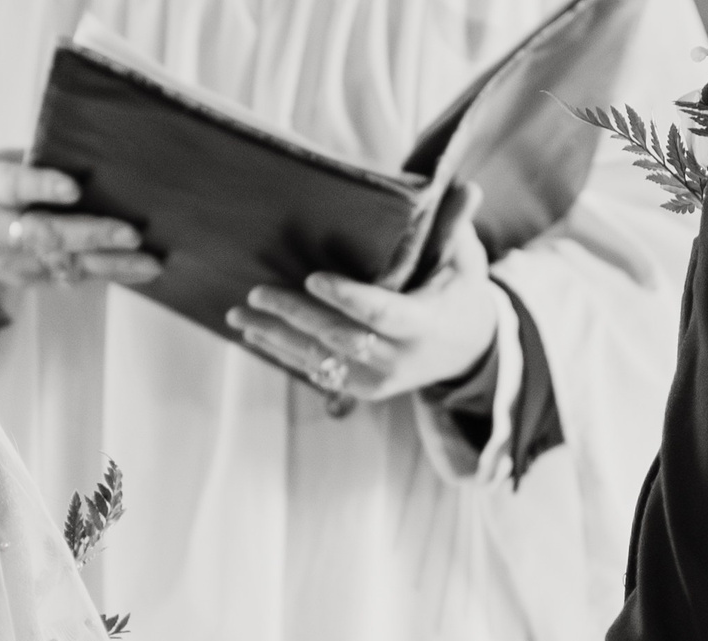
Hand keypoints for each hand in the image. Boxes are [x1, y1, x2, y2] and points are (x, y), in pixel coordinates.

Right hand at [0, 154, 161, 289]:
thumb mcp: (4, 163)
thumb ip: (40, 163)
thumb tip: (99, 154)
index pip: (14, 185)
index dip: (42, 186)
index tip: (73, 188)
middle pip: (46, 234)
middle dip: (91, 234)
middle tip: (131, 233)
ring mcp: (15, 261)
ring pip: (65, 264)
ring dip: (111, 264)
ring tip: (151, 262)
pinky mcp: (31, 281)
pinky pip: (73, 277)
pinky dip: (109, 273)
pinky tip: (141, 270)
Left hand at [227, 183, 497, 403]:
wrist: (468, 351)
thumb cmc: (460, 293)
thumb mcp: (464, 260)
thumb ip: (456, 225)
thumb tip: (466, 185)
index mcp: (424, 324)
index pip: (380, 314)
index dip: (346, 298)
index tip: (312, 277)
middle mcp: (399, 359)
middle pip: (340, 338)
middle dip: (296, 315)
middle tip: (257, 291)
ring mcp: (378, 380)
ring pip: (321, 361)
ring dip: (276, 338)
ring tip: (239, 315)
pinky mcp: (362, 389)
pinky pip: (318, 373)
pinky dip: (284, 353)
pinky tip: (255, 334)